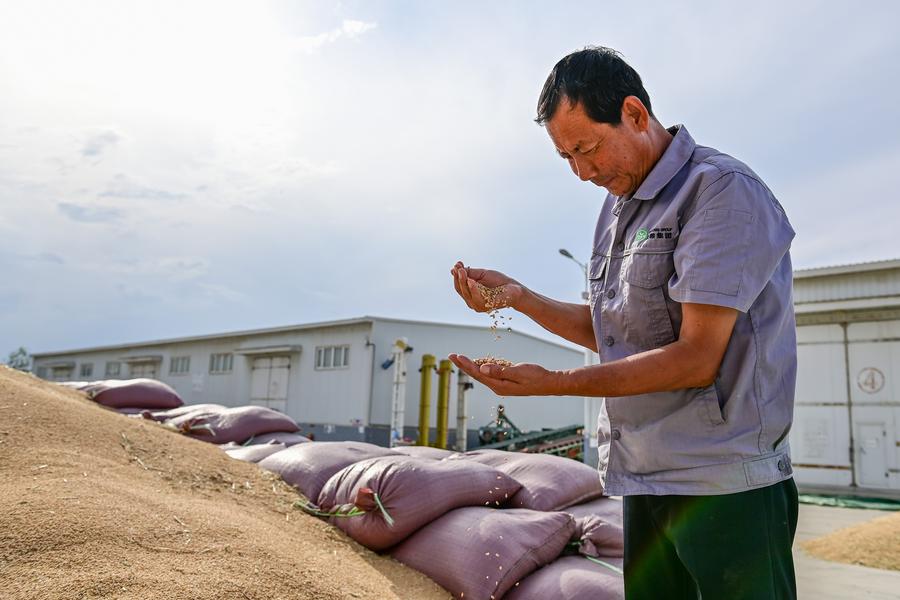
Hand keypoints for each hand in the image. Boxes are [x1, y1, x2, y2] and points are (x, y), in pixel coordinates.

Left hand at [448, 353, 563, 395]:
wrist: (549, 383)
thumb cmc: (536, 377)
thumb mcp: (518, 372)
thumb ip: (500, 370)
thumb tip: (482, 368)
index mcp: (499, 385)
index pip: (477, 373)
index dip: (465, 364)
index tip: (455, 356)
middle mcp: (498, 386)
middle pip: (476, 374)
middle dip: (463, 364)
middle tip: (451, 356)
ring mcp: (502, 384)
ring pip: (482, 373)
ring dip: (471, 365)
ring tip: (460, 358)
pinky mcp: (506, 380)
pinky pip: (491, 373)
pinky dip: (483, 366)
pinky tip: (479, 362)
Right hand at [450, 261, 523, 312]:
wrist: (514, 288)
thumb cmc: (498, 282)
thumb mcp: (481, 274)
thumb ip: (469, 273)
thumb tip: (454, 269)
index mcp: (470, 294)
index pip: (459, 286)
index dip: (456, 276)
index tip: (457, 264)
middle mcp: (472, 302)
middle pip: (461, 290)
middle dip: (459, 278)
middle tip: (459, 267)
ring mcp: (479, 306)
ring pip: (467, 294)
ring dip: (464, 282)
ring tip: (463, 272)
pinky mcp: (487, 306)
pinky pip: (478, 299)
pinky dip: (474, 289)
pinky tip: (471, 281)